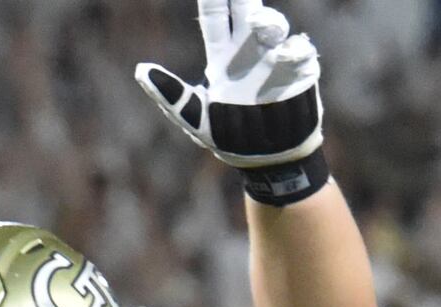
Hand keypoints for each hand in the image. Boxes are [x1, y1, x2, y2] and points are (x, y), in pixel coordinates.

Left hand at [135, 0, 324, 170]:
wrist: (268, 157)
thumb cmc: (229, 136)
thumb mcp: (194, 118)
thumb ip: (170, 94)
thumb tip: (140, 69)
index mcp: (223, 56)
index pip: (216, 17)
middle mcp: (250, 48)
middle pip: (247, 9)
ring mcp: (277, 56)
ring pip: (274, 24)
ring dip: (267, 21)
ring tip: (256, 23)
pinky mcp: (300, 69)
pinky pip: (300, 50)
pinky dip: (294, 49)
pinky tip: (283, 56)